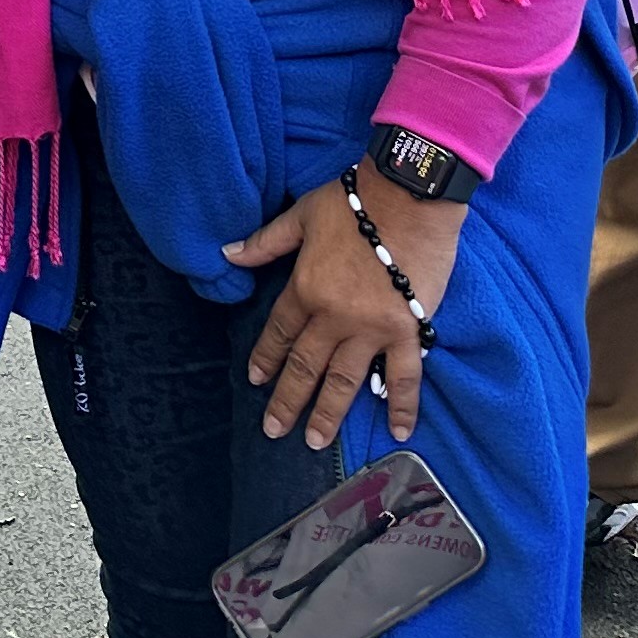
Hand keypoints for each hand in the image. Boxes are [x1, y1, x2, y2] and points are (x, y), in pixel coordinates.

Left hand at [230, 168, 463, 447]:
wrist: (409, 197)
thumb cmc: (354, 201)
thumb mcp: (301, 216)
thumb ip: (266, 242)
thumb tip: (227, 254)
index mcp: (305, 289)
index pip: (280, 332)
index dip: (266, 357)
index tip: (255, 381)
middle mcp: (334, 317)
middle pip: (306, 365)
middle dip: (288, 399)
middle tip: (274, 430)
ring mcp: (372, 329)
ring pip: (345, 380)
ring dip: (329, 413)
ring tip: (314, 440)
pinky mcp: (408, 330)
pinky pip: (405, 376)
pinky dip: (402, 405)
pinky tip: (398, 432)